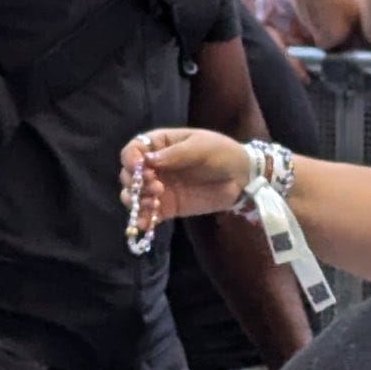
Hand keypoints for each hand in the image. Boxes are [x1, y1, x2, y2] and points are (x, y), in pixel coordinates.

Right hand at [121, 129, 251, 221]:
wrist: (242, 177)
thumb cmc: (222, 153)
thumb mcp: (200, 147)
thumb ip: (175, 154)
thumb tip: (149, 160)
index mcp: (160, 145)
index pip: (134, 149)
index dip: (130, 158)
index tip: (137, 168)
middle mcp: (155, 166)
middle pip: (129, 174)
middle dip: (134, 182)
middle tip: (155, 187)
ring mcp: (160, 187)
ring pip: (134, 195)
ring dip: (135, 200)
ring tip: (152, 204)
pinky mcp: (167, 207)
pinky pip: (149, 213)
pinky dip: (142, 219)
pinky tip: (145, 224)